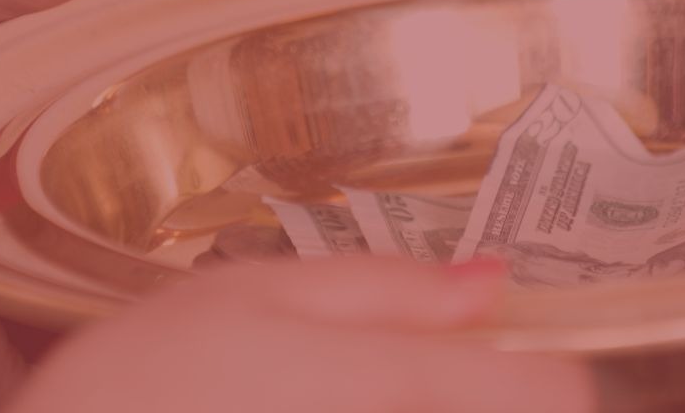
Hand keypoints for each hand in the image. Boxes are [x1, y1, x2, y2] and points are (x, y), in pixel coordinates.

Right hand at [7, 256, 593, 412]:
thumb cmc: (133, 387)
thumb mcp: (246, 295)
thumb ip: (382, 290)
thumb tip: (496, 283)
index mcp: (382, 384)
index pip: (551, 394)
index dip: (549, 374)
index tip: (514, 358)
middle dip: (478, 397)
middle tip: (406, 378)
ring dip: (433, 410)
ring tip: (323, 394)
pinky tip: (291, 412)